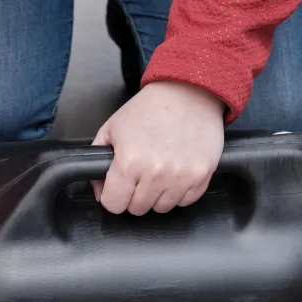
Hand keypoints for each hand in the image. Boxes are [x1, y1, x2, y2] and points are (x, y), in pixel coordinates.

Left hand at [93, 81, 225, 214]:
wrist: (188, 92)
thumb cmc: (150, 107)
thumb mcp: (112, 128)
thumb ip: (99, 160)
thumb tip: (100, 191)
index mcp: (129, 162)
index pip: (114, 204)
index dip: (112, 196)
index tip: (117, 188)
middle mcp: (156, 173)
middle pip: (137, 209)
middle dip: (134, 195)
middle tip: (139, 174)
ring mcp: (181, 177)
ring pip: (162, 208)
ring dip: (157, 195)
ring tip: (158, 170)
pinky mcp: (202, 176)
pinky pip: (186, 201)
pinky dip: (179, 191)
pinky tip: (175, 171)